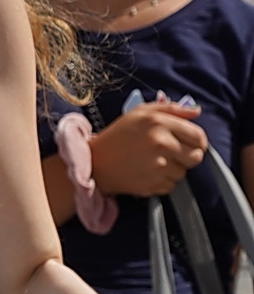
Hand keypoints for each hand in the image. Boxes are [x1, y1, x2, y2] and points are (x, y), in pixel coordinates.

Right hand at [88, 101, 206, 196]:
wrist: (95, 162)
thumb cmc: (117, 136)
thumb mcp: (140, 113)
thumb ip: (170, 108)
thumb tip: (196, 111)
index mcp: (159, 123)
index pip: (198, 136)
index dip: (197, 141)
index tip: (189, 144)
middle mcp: (161, 143)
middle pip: (196, 156)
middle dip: (187, 156)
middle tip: (170, 154)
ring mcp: (158, 165)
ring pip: (184, 173)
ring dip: (173, 169)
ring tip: (152, 162)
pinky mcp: (154, 183)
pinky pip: (171, 185)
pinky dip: (162, 181)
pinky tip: (147, 172)